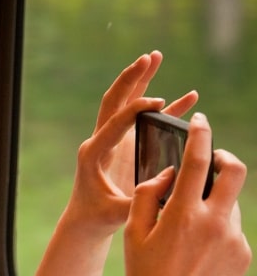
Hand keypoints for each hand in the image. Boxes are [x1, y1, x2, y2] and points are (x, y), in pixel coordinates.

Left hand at [66, 50, 196, 236]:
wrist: (87, 219)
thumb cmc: (99, 217)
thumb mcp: (116, 213)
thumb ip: (137, 202)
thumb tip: (164, 189)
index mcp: (94, 153)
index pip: (114, 123)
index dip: (136, 109)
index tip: (159, 101)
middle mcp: (100, 141)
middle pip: (114, 101)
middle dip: (131, 79)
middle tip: (148, 57)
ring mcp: (112, 140)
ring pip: (125, 103)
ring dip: (141, 81)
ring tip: (154, 56)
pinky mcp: (124, 143)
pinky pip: (144, 119)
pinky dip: (164, 107)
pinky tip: (189, 95)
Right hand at [120, 113, 249, 275]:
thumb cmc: (141, 274)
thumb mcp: (133, 232)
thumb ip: (148, 194)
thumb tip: (169, 172)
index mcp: (183, 215)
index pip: (199, 160)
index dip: (200, 134)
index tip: (199, 121)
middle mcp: (215, 224)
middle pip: (235, 172)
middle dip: (224, 157)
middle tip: (212, 159)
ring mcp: (233, 241)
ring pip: (231, 204)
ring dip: (214, 203)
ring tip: (189, 227)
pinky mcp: (242, 256)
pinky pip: (233, 230)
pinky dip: (218, 230)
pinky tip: (197, 252)